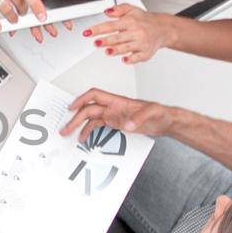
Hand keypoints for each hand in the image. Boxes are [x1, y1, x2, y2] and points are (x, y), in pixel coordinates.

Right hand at [58, 87, 172, 140]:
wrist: (165, 121)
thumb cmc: (160, 113)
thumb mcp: (152, 113)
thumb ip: (138, 118)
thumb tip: (126, 125)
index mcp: (118, 100)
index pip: (95, 95)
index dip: (81, 100)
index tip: (72, 107)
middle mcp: (113, 107)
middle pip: (88, 109)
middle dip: (75, 118)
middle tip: (66, 128)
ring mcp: (113, 115)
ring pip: (90, 117)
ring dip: (78, 125)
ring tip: (69, 133)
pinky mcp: (115, 123)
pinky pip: (97, 125)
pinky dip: (88, 131)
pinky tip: (83, 137)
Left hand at [84, 3, 171, 63]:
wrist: (162, 29)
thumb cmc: (144, 20)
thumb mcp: (132, 9)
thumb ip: (118, 9)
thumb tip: (106, 11)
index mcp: (130, 22)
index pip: (111, 25)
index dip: (98, 29)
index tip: (88, 32)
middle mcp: (136, 32)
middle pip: (118, 37)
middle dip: (106, 41)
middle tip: (96, 43)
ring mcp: (141, 43)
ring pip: (127, 47)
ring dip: (116, 50)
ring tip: (107, 51)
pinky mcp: (146, 53)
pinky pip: (138, 57)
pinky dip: (131, 59)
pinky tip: (124, 59)